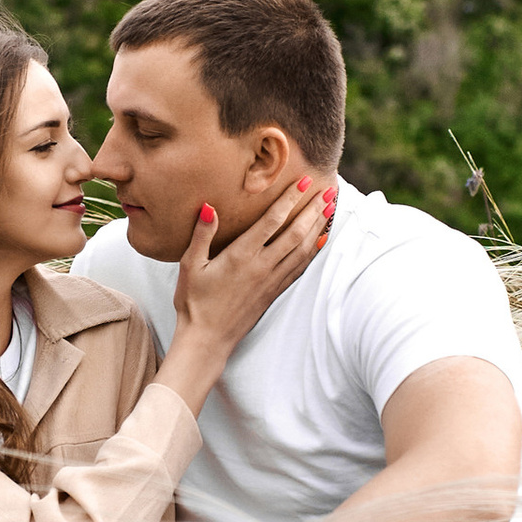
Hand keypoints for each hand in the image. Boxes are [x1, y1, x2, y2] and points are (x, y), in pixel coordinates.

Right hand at [170, 176, 333, 353]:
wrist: (207, 339)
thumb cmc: (194, 302)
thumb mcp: (190, 266)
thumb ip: (202, 235)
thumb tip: (209, 207)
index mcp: (241, 256)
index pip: (272, 221)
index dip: (290, 199)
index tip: (303, 181)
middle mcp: (262, 266)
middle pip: (296, 232)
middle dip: (314, 209)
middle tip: (329, 189)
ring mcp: (271, 280)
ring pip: (302, 249)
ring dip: (318, 226)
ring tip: (330, 207)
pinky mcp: (274, 291)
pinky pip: (299, 267)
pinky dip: (313, 250)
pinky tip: (320, 238)